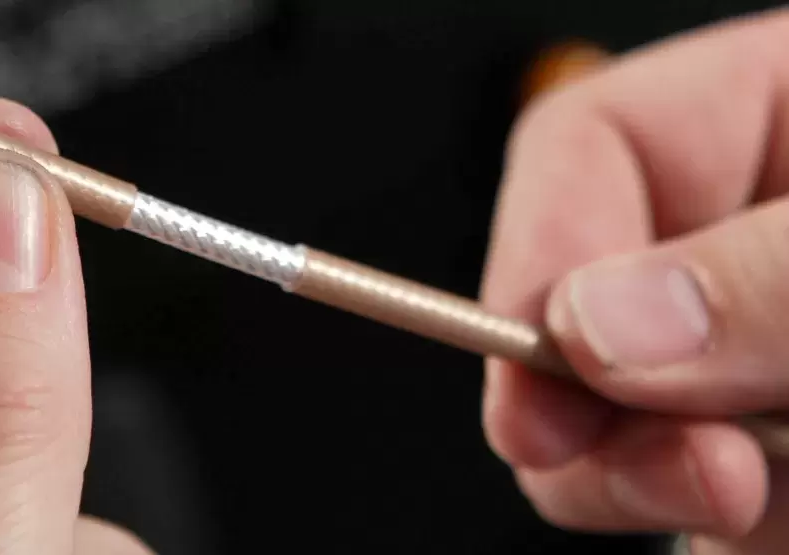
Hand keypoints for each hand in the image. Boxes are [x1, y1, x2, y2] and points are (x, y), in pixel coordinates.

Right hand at [481, 8, 788, 552]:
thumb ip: (770, 270)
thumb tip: (596, 325)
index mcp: (765, 118)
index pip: (578, 154)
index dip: (534, 259)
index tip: (545, 361)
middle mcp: (735, 244)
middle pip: (574, 316)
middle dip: (598, 409)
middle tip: (675, 466)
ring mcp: (749, 360)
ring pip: (628, 434)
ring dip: (683, 488)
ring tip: (780, 499)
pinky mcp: (775, 460)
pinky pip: (705, 511)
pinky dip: (745, 533)